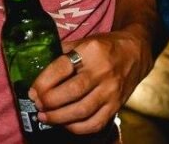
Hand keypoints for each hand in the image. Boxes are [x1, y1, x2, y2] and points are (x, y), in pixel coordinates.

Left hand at [30, 30, 151, 134]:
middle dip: (48, 101)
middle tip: (37, 104)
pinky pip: (94, 123)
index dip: (43, 82)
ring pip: (81, 111)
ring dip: (58, 118)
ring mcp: (111, 90)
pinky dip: (76, 128)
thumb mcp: (84, 41)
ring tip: (44, 116)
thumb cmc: (105, 46)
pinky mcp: (116, 105)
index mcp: (91, 51)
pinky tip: (65, 123)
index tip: (32, 90)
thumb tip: (38, 67)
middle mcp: (102, 71)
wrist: (136, 53)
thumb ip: (63, 52)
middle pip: (71, 92)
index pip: (61, 68)